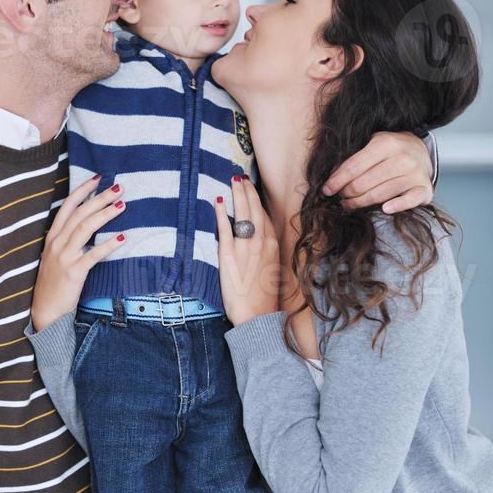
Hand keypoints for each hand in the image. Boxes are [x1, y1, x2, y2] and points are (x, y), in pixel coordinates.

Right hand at [31, 176, 126, 331]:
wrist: (46, 310)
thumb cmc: (54, 283)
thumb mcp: (56, 256)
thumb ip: (67, 239)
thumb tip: (88, 223)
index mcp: (52, 237)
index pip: (67, 207)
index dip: (82, 191)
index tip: (98, 179)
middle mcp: (56, 243)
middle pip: (79, 214)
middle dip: (99, 198)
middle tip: (118, 187)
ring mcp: (64, 257)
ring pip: (85, 229)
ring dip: (105, 214)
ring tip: (122, 205)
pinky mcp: (73, 272)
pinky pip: (93, 255)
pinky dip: (108, 245)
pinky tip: (122, 238)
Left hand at [214, 175, 280, 326]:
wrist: (257, 315)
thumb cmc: (263, 297)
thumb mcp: (271, 270)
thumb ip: (265, 253)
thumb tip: (258, 242)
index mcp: (273, 245)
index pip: (264, 216)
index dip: (256, 200)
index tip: (251, 188)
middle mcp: (261, 242)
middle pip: (255, 209)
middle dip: (247, 190)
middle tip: (240, 176)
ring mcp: (246, 247)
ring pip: (243, 213)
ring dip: (238, 194)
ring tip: (232, 180)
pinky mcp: (229, 255)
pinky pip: (226, 228)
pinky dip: (222, 213)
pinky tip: (219, 201)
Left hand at [322, 131, 433, 213]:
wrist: (420, 150)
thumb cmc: (389, 150)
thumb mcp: (372, 144)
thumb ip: (353, 157)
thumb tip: (330, 176)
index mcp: (385, 143)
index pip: (354, 166)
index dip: (337, 180)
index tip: (326, 190)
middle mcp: (402, 157)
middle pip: (364, 183)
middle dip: (347, 193)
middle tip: (339, 197)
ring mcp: (415, 173)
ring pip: (380, 194)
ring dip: (360, 203)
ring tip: (349, 205)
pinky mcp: (424, 188)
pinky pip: (409, 200)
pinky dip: (397, 206)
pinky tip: (384, 209)